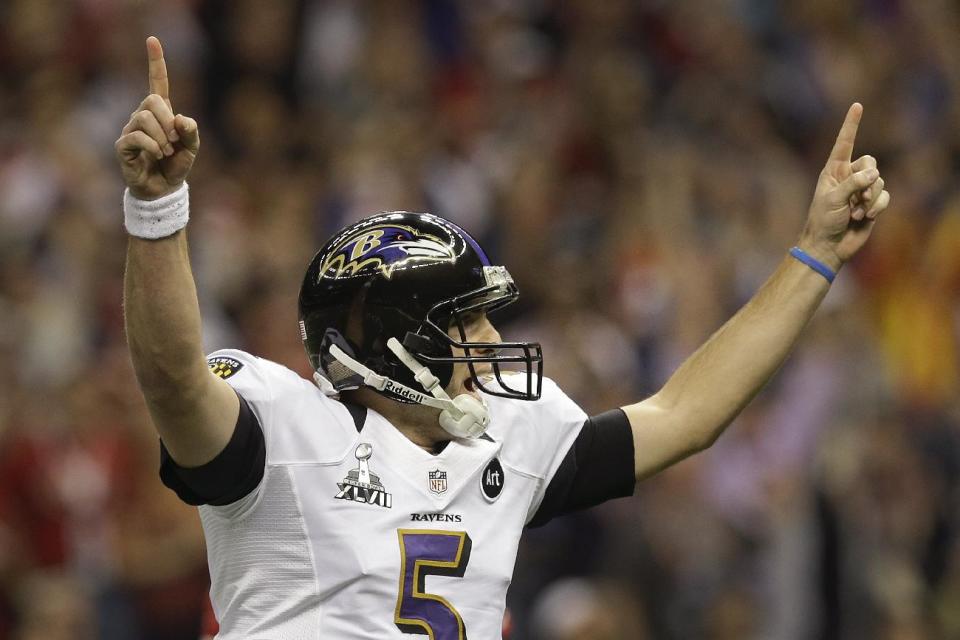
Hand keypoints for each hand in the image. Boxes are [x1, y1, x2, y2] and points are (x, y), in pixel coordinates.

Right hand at [115, 36, 198, 199]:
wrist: (164, 189)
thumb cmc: (176, 165)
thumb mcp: (192, 148)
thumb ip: (191, 131)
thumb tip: (180, 118)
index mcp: (161, 113)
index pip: (157, 83)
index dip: (156, 62)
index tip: (152, 40)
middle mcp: (142, 116)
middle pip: (152, 100)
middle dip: (168, 120)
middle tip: (175, 141)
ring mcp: (130, 129)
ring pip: (145, 117)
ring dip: (163, 137)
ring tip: (166, 152)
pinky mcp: (123, 145)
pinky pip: (137, 136)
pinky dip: (153, 146)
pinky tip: (157, 155)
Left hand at [799, 103, 890, 269]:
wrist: (828, 246)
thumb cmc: (823, 221)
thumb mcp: (833, 199)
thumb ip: (853, 183)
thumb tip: (874, 174)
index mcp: (833, 171)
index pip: (844, 143)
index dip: (851, 125)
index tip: (857, 105)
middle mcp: (848, 177)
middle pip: (870, 162)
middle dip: (868, 178)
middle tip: (858, 197)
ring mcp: (861, 190)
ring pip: (879, 180)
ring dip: (870, 196)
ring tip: (856, 211)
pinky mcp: (872, 203)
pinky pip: (884, 195)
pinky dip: (878, 205)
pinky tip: (866, 216)